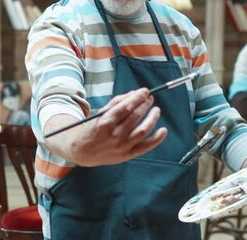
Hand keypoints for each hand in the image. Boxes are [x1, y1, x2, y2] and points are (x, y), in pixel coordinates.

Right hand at [44, 88, 166, 166]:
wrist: (84, 151)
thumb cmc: (93, 129)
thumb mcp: (100, 114)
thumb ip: (116, 103)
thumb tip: (135, 94)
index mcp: (105, 123)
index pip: (126, 107)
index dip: (138, 97)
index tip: (145, 91)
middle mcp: (114, 135)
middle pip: (135, 117)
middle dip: (144, 105)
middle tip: (150, 98)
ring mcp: (122, 146)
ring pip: (142, 130)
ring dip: (152, 118)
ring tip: (156, 110)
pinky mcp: (127, 155)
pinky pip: (145, 146)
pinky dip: (157, 139)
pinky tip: (163, 130)